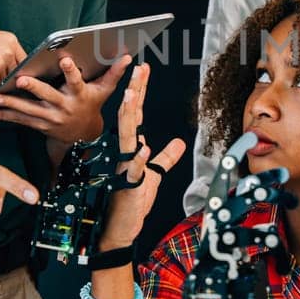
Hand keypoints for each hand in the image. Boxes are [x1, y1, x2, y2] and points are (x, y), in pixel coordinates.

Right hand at [0, 24, 25, 90]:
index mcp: (10, 40)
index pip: (24, 62)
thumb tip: (10, 79)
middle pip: (16, 76)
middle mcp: (9, 50)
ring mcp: (2, 63)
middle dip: (4, 84)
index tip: (12, 82)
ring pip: (4, 85)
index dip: (17, 74)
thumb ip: (0, 57)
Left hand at [0, 53, 130, 143]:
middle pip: (47, 96)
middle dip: (34, 89)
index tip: (65, 60)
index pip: (76, 82)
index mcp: (79, 96)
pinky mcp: (37, 125)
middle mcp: (63, 108)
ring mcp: (49, 118)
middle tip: (21, 80)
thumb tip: (129, 58)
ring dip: (10, 104)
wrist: (82, 136)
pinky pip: (17, 120)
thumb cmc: (92, 105)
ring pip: (28, 110)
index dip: (71, 72)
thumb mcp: (105, 91)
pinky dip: (1, 115)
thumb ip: (114, 73)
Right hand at [97, 63, 185, 249]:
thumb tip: (179, 142)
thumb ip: (166, 157)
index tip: (143, 70)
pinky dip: (139, 158)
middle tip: (137, 70)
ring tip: (130, 95)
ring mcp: (126, 167)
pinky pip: (134, 169)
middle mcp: (126, 153)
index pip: (135, 113)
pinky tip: (144, 146)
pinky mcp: (129, 185)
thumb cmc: (134, 201)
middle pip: (129, 116)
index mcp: (132, 147)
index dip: (139, 91)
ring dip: (128, 115)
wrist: (121, 229)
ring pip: (126, 136)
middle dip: (133, 92)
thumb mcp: (155, 175)